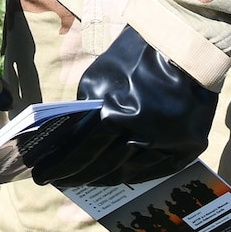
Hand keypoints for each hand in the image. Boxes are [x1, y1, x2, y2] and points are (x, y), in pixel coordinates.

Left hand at [16, 26, 219, 187]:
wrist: (184, 47)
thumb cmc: (134, 58)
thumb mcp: (98, 79)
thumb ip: (85, 112)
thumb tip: (69, 141)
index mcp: (115, 114)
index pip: (81, 151)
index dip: (59, 167)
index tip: (41, 176)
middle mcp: (142, 135)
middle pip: (104, 167)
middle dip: (76, 177)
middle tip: (60, 183)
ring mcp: (168, 145)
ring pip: (129, 173)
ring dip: (104, 179)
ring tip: (86, 180)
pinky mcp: (189, 149)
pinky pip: (156, 171)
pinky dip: (134, 175)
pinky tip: (118, 177)